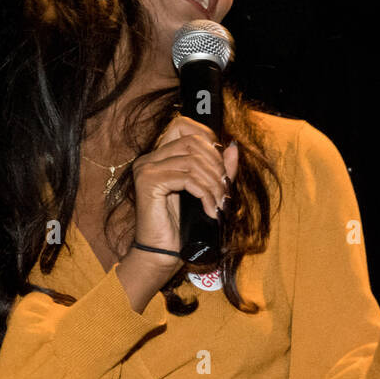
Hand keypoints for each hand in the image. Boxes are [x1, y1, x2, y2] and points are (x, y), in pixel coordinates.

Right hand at [130, 115, 239, 262]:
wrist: (163, 253)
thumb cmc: (184, 225)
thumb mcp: (207, 191)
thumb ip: (220, 169)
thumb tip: (232, 146)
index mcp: (161, 156)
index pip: (183, 125)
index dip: (208, 138)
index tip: (222, 166)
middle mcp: (150, 158)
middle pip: (192, 141)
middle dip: (216, 165)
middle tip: (224, 190)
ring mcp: (147, 168)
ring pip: (192, 160)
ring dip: (213, 183)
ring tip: (219, 203)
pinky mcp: (149, 182)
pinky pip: (187, 178)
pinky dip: (204, 193)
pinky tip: (209, 209)